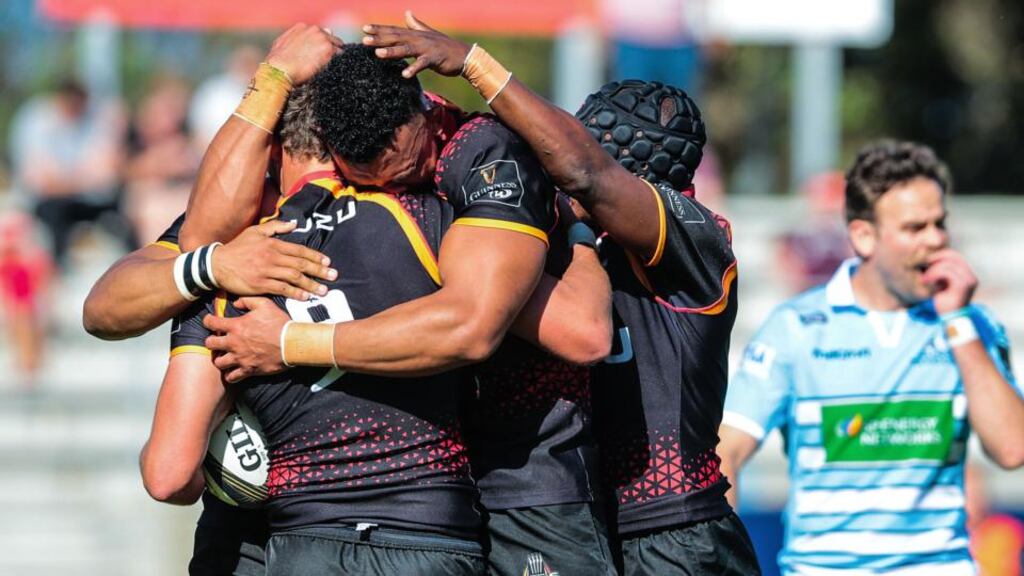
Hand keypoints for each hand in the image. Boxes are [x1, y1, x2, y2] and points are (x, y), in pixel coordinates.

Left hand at [204, 297, 289, 382]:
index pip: (211, 323)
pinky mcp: (248, 370)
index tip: (210, 321)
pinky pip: (232, 377)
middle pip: (210, 344)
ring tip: (225, 357)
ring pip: (219, 362)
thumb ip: (248, 301)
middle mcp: (234, 343)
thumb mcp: (265, 304)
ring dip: (220, 359)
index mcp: (236, 326)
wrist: (292, 343)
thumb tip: (236, 303)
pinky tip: (233, 371)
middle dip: (211, 341)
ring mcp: (240, 358)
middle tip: (217, 341)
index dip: (208, 320)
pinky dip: (231, 375)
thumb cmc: (279, 323)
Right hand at [214, 220, 336, 301]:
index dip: (315, 257)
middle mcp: (272, 257)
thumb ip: (275, 227)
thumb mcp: (255, 231)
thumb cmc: (237, 247)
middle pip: (301, 265)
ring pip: (294, 278)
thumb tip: (294, 224)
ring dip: (311, 284)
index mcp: (272, 244)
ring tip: (323, 290)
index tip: (327, 262)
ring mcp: (266, 271)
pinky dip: (295, 293)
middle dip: (319, 271)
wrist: (217, 264)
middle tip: (333, 276)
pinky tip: (305, 297)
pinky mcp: (260, 285)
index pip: (299, 250)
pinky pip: (282, 289)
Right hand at [266, 23, 343, 84]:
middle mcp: (314, 30)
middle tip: (326, 62)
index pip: (319, 33)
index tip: (319, 54)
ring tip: (328, 67)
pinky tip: (332, 69)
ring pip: (337, 46)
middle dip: (330, 48)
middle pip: (330, 38)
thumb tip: (306, 36)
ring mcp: (322, 38)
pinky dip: (338, 62)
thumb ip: (296, 38)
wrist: (280, 71)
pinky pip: (340, 55)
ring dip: (335, 56)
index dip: (320, 44)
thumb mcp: (282, 44)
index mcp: (302, 27)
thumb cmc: (277, 62)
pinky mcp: (329, 49)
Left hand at [362, 11, 470, 77]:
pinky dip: (414, 68)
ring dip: (392, 51)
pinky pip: (422, 64)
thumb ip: (416, 25)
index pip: (394, 30)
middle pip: (396, 38)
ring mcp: (426, 48)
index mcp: (415, 35)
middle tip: (364, 40)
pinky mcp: (435, 59)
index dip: (379, 29)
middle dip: (380, 39)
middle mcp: (418, 39)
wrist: (465, 55)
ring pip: (406, 49)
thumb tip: (407, 13)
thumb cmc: (445, 47)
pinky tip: (405, 75)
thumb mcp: (428, 34)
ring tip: (378, 54)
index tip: (364, 28)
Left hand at [922, 249, 977, 314]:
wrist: (949, 319)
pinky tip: (926, 281)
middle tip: (922, 265)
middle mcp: (971, 276)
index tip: (925, 261)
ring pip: (949, 263)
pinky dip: (934, 274)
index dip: (939, 254)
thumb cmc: (942, 302)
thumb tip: (929, 256)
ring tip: (924, 278)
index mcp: (967, 274)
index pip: (954, 255)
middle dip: (936, 258)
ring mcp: (970, 280)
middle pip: (953, 255)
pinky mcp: (964, 285)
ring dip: (933, 269)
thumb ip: (940, 271)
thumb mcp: (940, 284)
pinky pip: (948, 272)